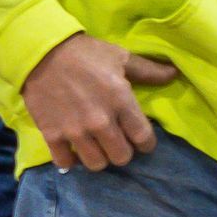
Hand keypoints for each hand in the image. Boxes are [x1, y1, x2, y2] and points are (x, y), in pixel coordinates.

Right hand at [21, 33, 178, 171]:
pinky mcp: (52, 135)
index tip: (142, 139)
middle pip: (121, 157)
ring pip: (96, 164)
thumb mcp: (121, 57)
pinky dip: (71, 160)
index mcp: (121, 101)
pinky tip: (75, 150)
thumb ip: (149, 70)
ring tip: (98, 147)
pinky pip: (65, 163)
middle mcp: (100, 121)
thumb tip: (175, 74)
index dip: (146, 143)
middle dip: (124, 152)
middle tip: (119, 142)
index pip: (143, 138)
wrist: (42, 52)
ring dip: (100, 157)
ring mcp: (75, 131)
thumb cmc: (86, 54)